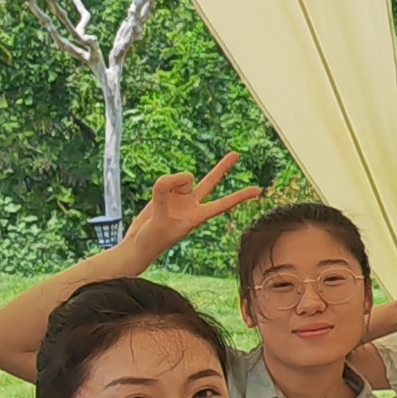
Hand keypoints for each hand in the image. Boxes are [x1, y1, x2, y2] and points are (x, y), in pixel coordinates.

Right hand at [124, 152, 260, 265]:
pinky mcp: (165, 194)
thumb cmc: (152, 240)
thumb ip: (163, 196)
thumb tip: (168, 178)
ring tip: (161, 200)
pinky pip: (165, 181)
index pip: (223, 204)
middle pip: (210, 182)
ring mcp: (179, 198)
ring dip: (171, 183)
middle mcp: (191, 205)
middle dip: (222, 168)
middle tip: (237, 154)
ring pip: (180, 178)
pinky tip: (156, 196)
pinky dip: (161, 184)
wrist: (138, 243)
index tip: (258, 190)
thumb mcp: (159, 220)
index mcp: (197, 217)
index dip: (240, 196)